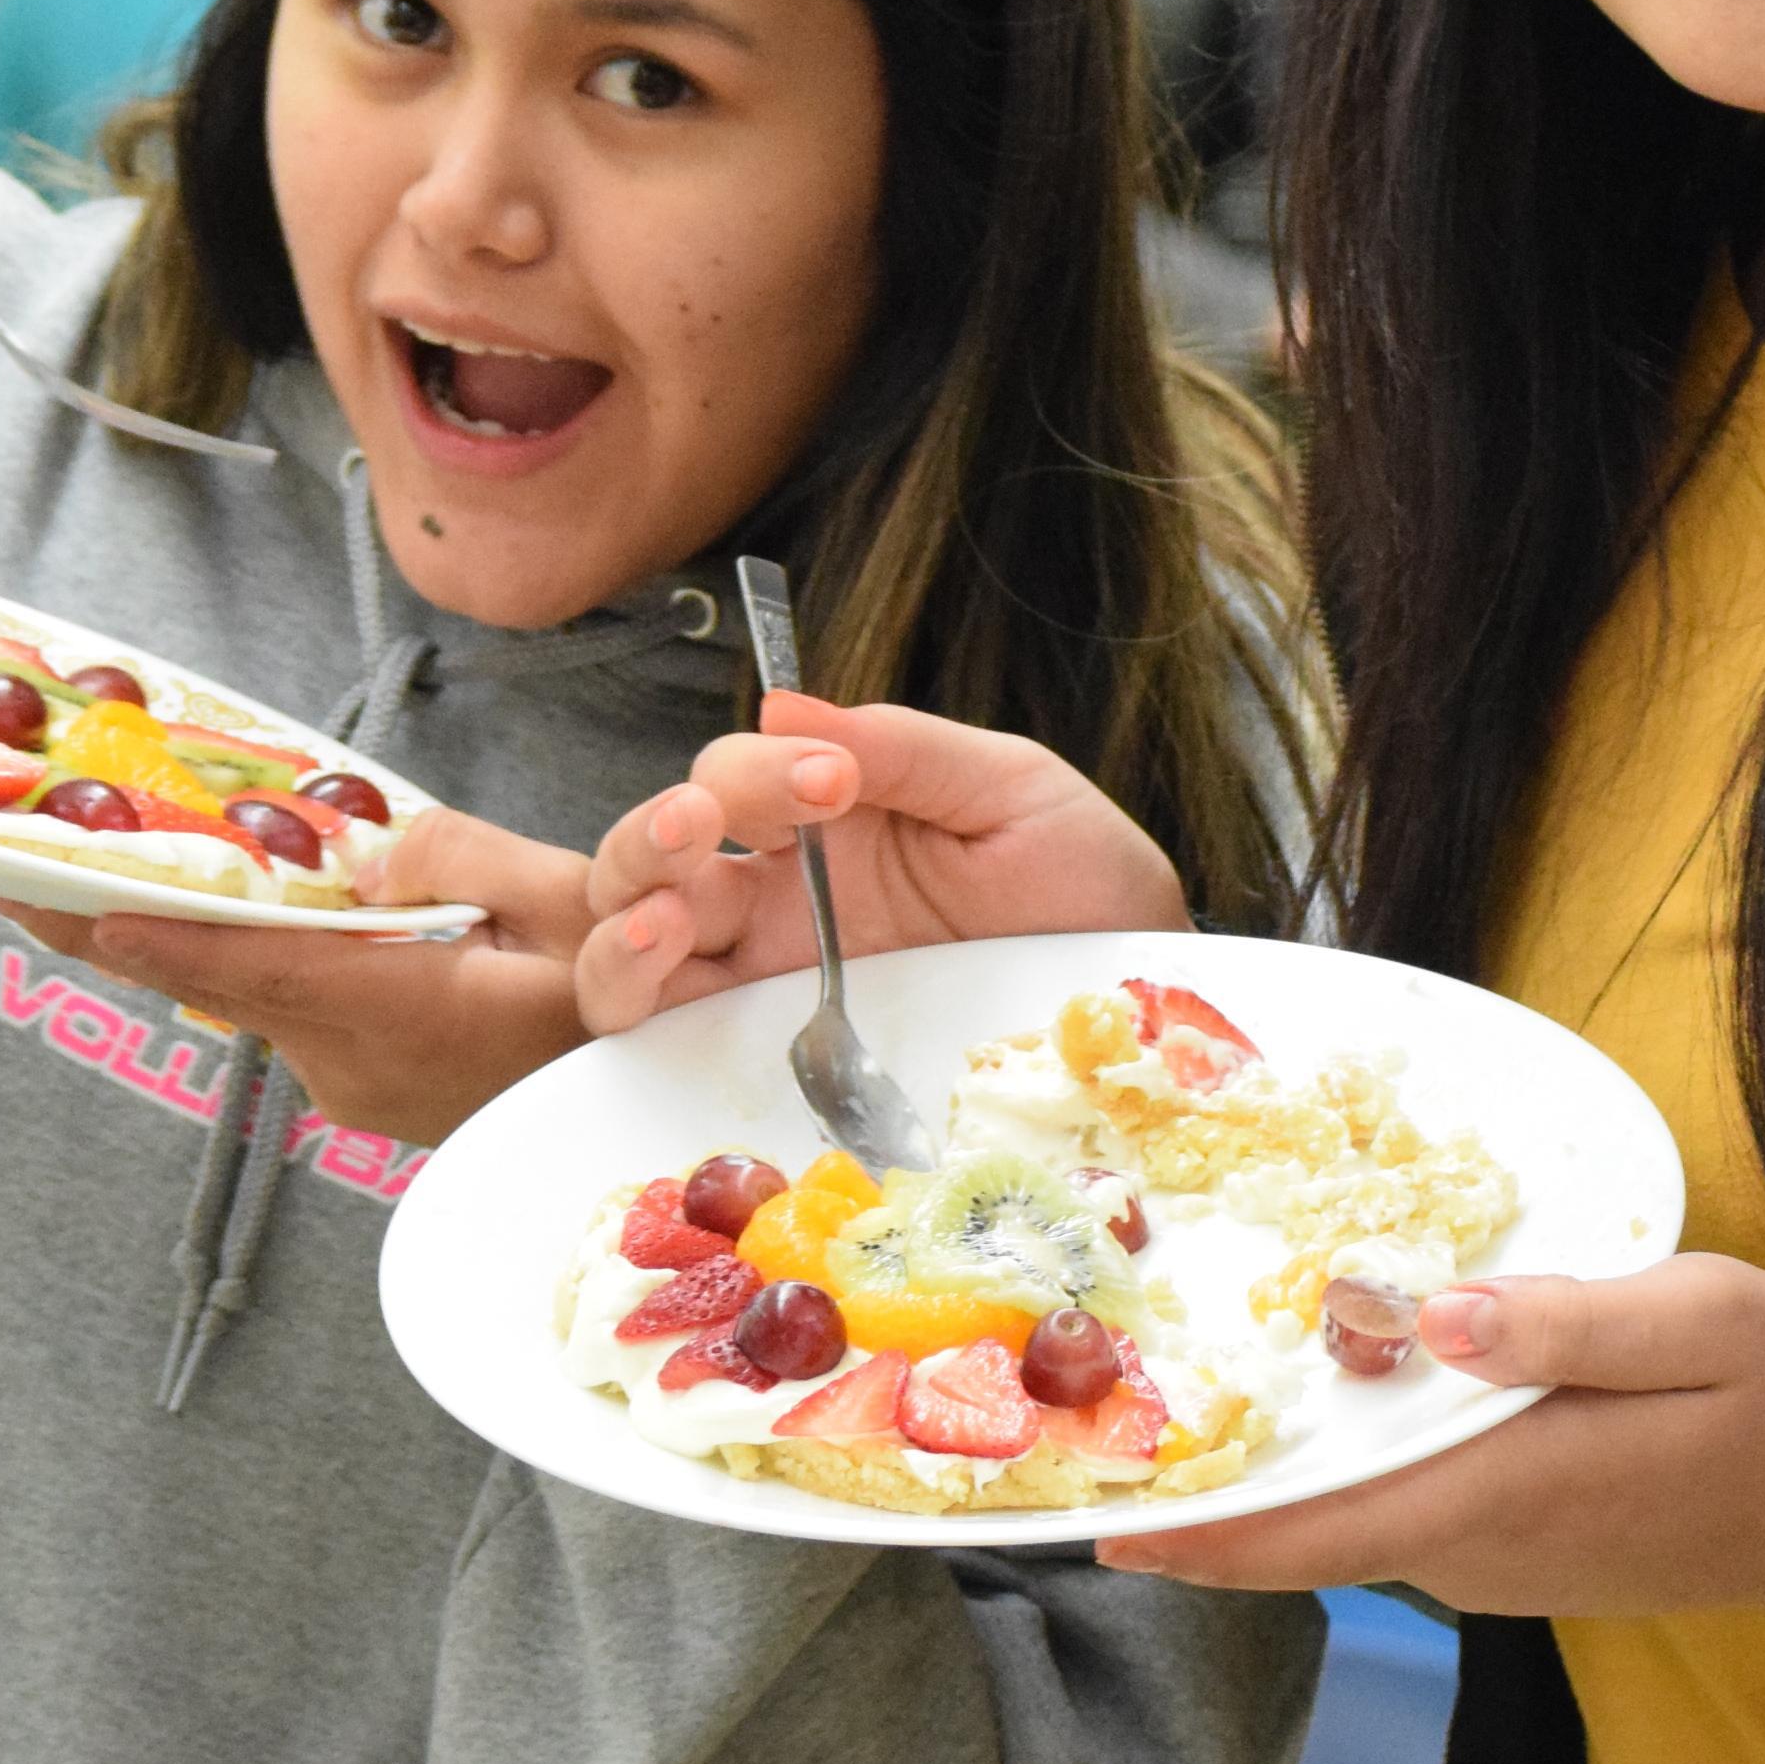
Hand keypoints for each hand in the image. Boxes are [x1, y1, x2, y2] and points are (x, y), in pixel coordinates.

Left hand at [5, 809, 588, 1147]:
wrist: (649, 1121)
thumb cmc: (621, 1013)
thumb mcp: (569, 910)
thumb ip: (457, 859)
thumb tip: (357, 851)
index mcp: (391, 1008)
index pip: (239, 961)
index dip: (132, 927)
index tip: (32, 894)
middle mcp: (344, 1057)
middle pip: (222, 972)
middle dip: (119, 915)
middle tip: (7, 860)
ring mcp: (345, 1081)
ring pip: (255, 988)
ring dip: (195, 933)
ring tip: (104, 865)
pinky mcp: (358, 1082)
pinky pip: (290, 1007)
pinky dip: (258, 961)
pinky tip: (240, 914)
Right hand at [574, 697, 1190, 1030]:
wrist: (1142, 1014)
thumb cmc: (1083, 891)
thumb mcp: (1012, 792)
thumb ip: (903, 747)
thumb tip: (781, 703)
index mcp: (828, 822)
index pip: (735, 778)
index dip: (760, 770)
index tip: (833, 779)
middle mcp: (779, 902)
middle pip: (654, 857)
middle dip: (654, 833)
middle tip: (700, 822)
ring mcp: (768, 983)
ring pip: (634, 946)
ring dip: (622, 921)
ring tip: (661, 915)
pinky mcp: (775, 1061)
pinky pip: (667, 1038)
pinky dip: (631, 1001)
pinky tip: (658, 971)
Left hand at [1095, 1255, 1764, 1617]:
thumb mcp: (1694, 1321)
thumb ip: (1559, 1322)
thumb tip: (1424, 1320)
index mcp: (1503, 1494)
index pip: (1317, 1533)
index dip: (1204, 1532)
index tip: (1102, 1521)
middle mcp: (1479, 1549)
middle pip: (1315, 1527)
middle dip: (1217, 1485)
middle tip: (1115, 1414)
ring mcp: (1499, 1561)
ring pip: (1357, 1520)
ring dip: (1282, 1471)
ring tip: (1195, 1393)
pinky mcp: (1522, 1551)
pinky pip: (1406, 1513)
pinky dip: (1352, 1470)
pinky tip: (1334, 1402)